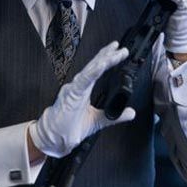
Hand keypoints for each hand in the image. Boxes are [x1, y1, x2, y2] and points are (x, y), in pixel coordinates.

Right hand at [29, 42, 135, 157]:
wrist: (55, 139)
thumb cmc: (70, 127)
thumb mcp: (98, 121)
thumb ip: (115, 116)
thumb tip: (131, 113)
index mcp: (84, 89)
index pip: (97, 70)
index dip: (107, 59)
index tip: (119, 51)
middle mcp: (78, 86)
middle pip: (94, 66)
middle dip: (108, 55)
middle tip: (121, 47)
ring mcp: (74, 89)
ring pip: (90, 70)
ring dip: (103, 61)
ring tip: (114, 53)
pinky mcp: (71, 95)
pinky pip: (83, 81)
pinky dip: (92, 72)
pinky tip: (101, 65)